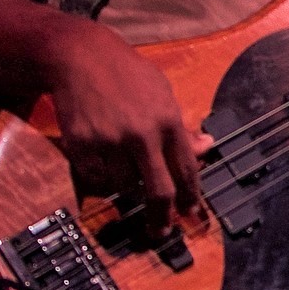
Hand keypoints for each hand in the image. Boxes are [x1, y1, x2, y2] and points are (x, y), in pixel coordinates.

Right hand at [40, 18, 203, 233]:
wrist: (80, 58)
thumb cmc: (127, 74)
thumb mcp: (163, 93)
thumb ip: (182, 127)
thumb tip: (207, 146)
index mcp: (168, 121)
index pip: (186, 170)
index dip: (191, 197)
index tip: (192, 214)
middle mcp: (141, 135)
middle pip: (158, 191)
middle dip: (162, 217)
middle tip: (161, 231)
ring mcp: (110, 142)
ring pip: (124, 187)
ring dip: (127, 187)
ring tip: (124, 168)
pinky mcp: (82, 145)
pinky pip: (96, 177)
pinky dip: (101, 176)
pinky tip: (103, 160)